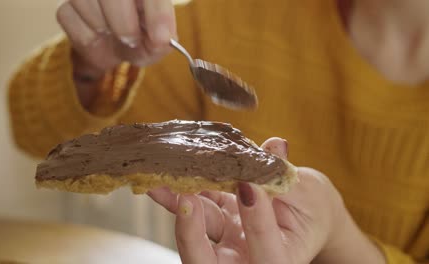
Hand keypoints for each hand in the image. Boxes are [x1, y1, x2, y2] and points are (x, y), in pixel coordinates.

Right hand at [57, 0, 175, 73]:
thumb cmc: (142, 37)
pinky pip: (69, 16)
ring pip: (85, 0)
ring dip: (104, 27)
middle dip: (123, 23)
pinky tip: (97, 35)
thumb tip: (161, 39)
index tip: (161, 39)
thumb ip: (162, 40)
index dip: (157, 13)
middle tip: (131, 40)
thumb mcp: (157, 43)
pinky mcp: (66, 6)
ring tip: (115, 35)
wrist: (118, 49)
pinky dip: (86, 36)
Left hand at [148, 138, 385, 263]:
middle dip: (192, 237)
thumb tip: (275, 146)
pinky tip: (163, 182)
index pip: (267, 251)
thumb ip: (288, 176)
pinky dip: (177, 197)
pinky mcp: (215, 223)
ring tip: (161, 184)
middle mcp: (247, 258)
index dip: (256, 219)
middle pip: (210, 263)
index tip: (249, 184)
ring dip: (177, 209)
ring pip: (195, 239)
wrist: (304, 215)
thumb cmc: (312, 210)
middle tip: (189, 203)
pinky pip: (194, 212)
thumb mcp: (310, 196)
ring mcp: (227, 243)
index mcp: (281, 260)